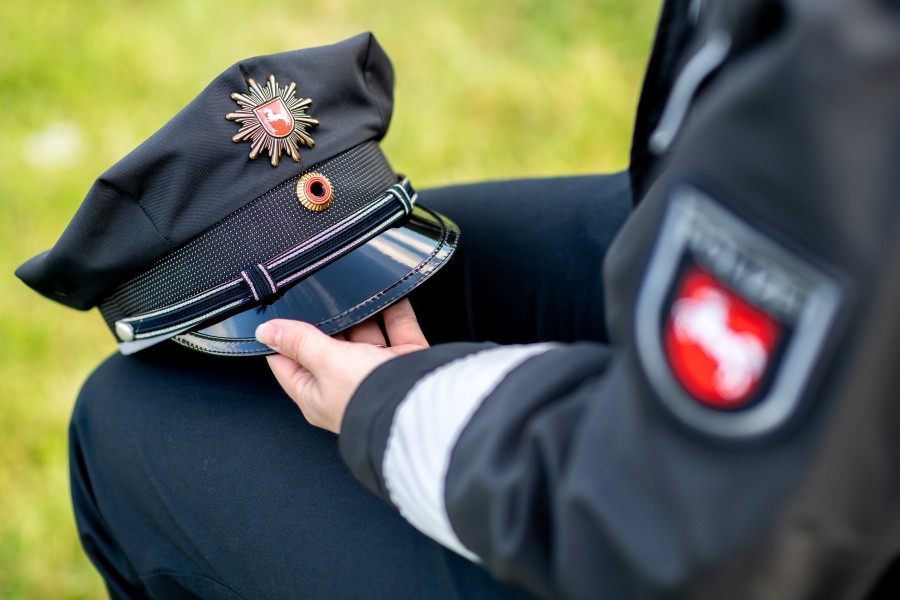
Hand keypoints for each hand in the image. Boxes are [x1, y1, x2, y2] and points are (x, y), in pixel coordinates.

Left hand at [255, 299, 428, 433]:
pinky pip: (398, 328)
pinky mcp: (405, 360)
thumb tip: (266, 331)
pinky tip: (388, 293)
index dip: (281, 337)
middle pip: (329, 344)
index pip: (288, 363)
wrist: (420, 404)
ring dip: (362, 313)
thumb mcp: (324, 362)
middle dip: (327, 319)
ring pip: (365, 333)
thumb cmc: (368, 397)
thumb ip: (299, 341)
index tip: (277, 312)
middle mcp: (346, 384)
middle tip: (320, 293)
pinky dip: (395, 311)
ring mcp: (377, 371)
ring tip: (355, 290)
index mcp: (316, 395)